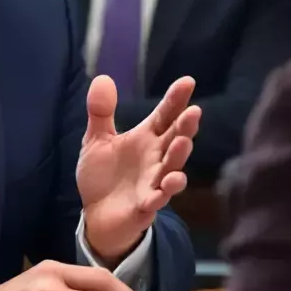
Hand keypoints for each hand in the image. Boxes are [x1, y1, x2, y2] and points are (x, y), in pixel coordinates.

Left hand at [78, 75, 200, 262]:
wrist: (96, 213)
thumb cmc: (103, 174)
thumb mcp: (97, 139)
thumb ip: (100, 111)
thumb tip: (103, 77)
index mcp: (146, 139)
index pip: (165, 115)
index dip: (176, 99)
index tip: (188, 81)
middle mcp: (155, 159)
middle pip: (174, 141)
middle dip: (185, 128)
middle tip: (194, 112)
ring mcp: (153, 183)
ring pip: (171, 169)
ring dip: (178, 158)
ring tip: (183, 143)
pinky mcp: (145, 206)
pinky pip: (156, 200)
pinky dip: (161, 193)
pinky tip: (167, 185)